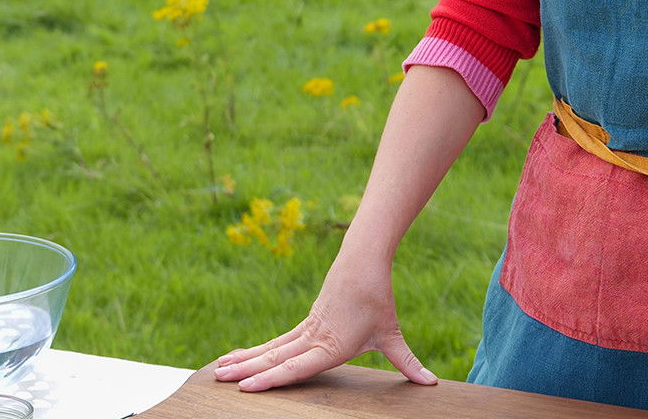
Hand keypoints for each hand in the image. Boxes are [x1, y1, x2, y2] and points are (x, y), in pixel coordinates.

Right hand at [211, 258, 436, 391]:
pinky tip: (240, 356)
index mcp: (330, 345)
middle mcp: (313, 338)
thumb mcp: (391, 334)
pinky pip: (276, 341)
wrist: (363, 260)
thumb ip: (407, 362)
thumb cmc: (378, 298)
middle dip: (246, 370)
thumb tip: (430, 383)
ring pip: (270, 348)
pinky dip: (255, 350)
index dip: (271, 379)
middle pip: (273, 357)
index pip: (295, 366)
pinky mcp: (306, 323)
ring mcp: (306, 329)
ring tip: (218, 369)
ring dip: (244, 359)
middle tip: (219, 380)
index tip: (246, 387)